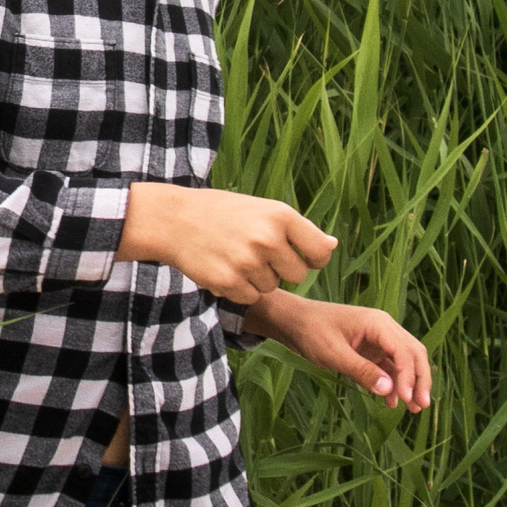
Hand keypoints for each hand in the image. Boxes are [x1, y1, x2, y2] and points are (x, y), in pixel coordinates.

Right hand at [117, 182, 335, 305]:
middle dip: (282, 269)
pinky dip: (240, 289)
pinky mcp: (230, 282)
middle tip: (257, 253)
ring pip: (272, 287)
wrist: (174, 219)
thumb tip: (332, 246)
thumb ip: (297, 230)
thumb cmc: (223, 213)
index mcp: (281, 215)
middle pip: (298, 274)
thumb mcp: (262, 209)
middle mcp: (268, 238)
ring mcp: (248, 262)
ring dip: (258, 278)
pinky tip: (224, 268)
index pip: (320, 252)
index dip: (313, 258)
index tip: (301, 256)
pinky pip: (251, 297)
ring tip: (235, 256)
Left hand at [248, 291, 431, 412]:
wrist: (293, 321)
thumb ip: (361, 371)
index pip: (404, 350)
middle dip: (420, 380)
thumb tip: (389, 390)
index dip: (410, 376)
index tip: (407, 399)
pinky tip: (391, 402)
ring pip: (404, 361)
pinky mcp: (371, 349)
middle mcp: (384, 328)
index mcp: (377, 323)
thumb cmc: (311, 332)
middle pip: (413, 354)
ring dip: (410, 383)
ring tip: (412, 409)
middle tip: (421, 406)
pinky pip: (390, 366)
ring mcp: (379, 338)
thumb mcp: (333, 354)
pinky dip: (394, 383)